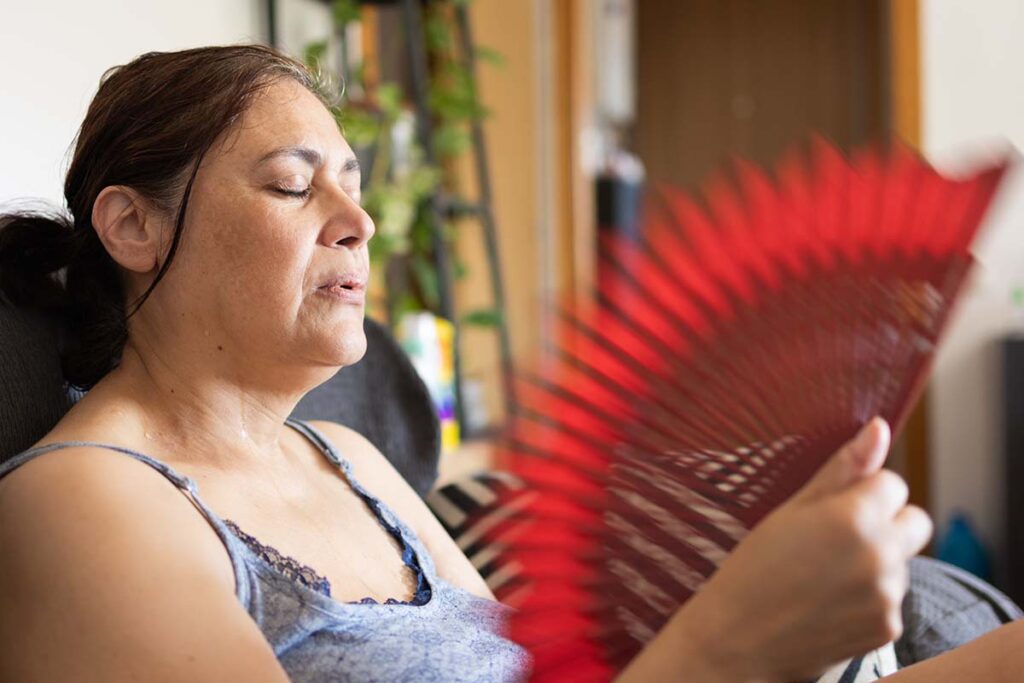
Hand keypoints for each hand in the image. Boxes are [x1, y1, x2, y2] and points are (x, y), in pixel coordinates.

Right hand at [668, 418, 932, 681]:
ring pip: (902, 561)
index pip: (893, 483)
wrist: (737, 641)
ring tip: (825, 575)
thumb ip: (843, 469)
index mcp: (854, 516)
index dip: (863, 491)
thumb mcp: (791, 510)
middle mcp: (880, 554)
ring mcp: (887, 594)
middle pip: (915, 521)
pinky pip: (892, 597)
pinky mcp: (888, 626)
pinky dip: (869, 597)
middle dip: (886, 523)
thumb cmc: (754, 568)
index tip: (831, 509)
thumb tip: (879, 427)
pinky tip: (830, 601)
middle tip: (837, 539)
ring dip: (876, 561)